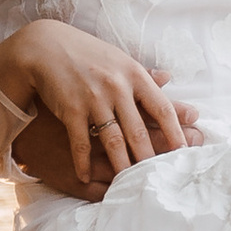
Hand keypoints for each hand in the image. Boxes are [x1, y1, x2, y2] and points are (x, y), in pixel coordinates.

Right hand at [0, 21, 197, 195]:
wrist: (45, 46)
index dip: (175, 132)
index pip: (161, 108)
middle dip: (152, 157)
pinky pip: (80, 142)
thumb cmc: (86, 54)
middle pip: (139, 130)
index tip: (185, 151)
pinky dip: (82, 162)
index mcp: (133, 74)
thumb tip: (169, 78)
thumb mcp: (118, 59)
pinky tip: (85, 176)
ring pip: (113, 141)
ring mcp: (93, 99)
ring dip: (123, 165)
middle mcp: (116, 87)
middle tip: (163, 177)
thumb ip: (142, 74)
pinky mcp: (71, 109)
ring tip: (130, 183)